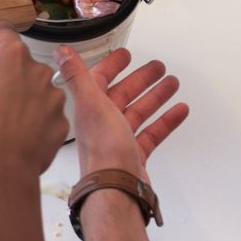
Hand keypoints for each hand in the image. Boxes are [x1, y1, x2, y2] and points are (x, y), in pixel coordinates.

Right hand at [0, 21, 68, 190]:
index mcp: (13, 57)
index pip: (5, 33)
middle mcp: (39, 71)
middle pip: (22, 63)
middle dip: (7, 74)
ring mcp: (54, 98)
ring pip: (36, 88)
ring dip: (23, 97)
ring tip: (4, 121)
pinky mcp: (61, 121)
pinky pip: (46, 112)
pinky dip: (35, 119)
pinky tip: (18, 133)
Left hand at [55, 46, 188, 180]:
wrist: (117, 188)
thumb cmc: (102, 150)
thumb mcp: (91, 103)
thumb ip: (77, 76)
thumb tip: (61, 52)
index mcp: (89, 108)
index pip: (99, 79)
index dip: (112, 65)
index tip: (125, 54)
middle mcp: (102, 123)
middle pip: (123, 94)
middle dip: (140, 79)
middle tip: (157, 67)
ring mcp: (119, 139)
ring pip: (139, 112)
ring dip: (156, 96)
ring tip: (172, 83)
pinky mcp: (134, 154)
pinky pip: (152, 133)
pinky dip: (166, 120)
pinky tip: (179, 110)